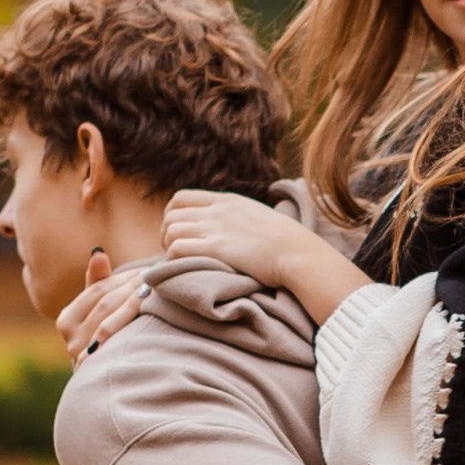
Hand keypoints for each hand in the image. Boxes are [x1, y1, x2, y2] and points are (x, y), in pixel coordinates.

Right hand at [58, 251, 147, 363]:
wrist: (109, 386)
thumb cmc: (104, 341)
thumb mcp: (95, 312)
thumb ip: (96, 283)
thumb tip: (98, 252)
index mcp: (66, 320)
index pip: (96, 291)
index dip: (121, 278)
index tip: (143, 270)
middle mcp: (71, 338)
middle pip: (105, 303)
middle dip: (131, 286)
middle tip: (155, 275)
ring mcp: (85, 354)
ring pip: (112, 317)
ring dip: (136, 299)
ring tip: (156, 287)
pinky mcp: (100, 365)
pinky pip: (121, 335)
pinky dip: (137, 317)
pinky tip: (154, 308)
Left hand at [161, 189, 299, 283]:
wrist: (298, 252)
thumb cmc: (285, 242)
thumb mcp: (258, 216)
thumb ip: (238, 216)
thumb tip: (230, 227)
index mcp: (227, 200)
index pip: (181, 198)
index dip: (172, 215)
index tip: (181, 233)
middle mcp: (217, 210)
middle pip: (171, 213)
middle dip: (166, 233)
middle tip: (175, 250)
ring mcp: (216, 228)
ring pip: (170, 230)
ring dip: (168, 246)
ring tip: (179, 261)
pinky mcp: (217, 248)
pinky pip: (177, 248)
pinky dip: (174, 258)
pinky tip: (185, 267)